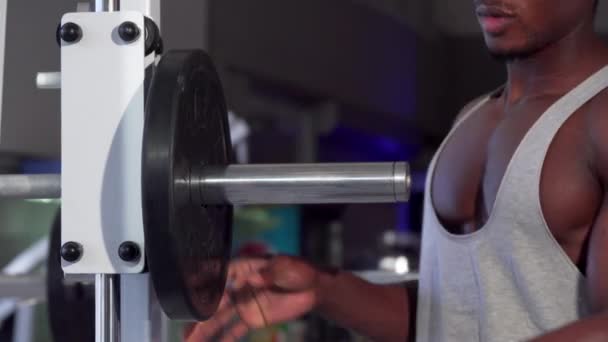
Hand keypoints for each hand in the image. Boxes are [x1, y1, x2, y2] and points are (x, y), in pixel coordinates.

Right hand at [184, 256, 320, 341]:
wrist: (315, 289)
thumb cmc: (300, 271)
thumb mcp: (286, 267)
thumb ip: (270, 273)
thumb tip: (253, 278)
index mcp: (244, 268)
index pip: (219, 274)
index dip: (203, 283)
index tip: (187, 292)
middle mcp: (238, 286)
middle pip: (215, 300)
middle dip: (199, 314)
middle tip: (185, 328)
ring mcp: (243, 303)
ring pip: (220, 318)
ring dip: (204, 330)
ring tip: (189, 341)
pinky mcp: (252, 318)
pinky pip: (235, 330)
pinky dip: (224, 339)